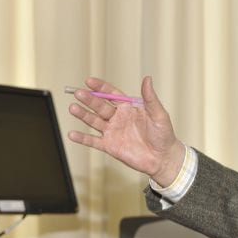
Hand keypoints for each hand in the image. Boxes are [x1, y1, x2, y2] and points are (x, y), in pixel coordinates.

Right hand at [68, 76, 185, 185]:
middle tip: (79, 93)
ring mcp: (113, 132)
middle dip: (89, 100)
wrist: (163, 158)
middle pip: (100, 106)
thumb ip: (150, 98)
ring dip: (83, 115)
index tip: (90, 81)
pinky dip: (82, 138)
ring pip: (94, 121)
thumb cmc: (164, 135)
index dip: (100, 88)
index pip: (111, 94)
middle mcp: (118, 118)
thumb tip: (147, 79)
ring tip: (73, 108)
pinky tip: (72, 134)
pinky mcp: (110, 146)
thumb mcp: (159, 114)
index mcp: (129, 108)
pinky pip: (93, 141)